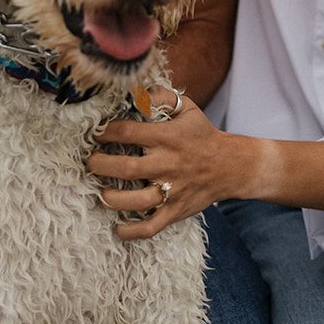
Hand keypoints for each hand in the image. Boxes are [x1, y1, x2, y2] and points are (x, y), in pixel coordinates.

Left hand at [87, 89, 246, 239]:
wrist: (231, 166)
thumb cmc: (202, 135)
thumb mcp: (187, 109)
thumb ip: (162, 97)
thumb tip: (138, 93)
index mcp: (167, 137)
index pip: (128, 133)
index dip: (106, 132)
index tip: (96, 134)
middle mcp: (168, 164)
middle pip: (126, 168)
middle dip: (100, 165)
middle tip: (91, 162)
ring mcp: (172, 190)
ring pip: (136, 201)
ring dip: (112, 199)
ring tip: (102, 193)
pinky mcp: (176, 211)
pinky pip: (151, 227)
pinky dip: (132, 231)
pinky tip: (119, 226)